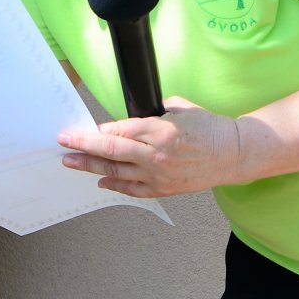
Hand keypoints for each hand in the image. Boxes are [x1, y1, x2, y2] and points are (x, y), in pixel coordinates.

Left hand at [57, 97, 252, 197]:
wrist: (235, 154)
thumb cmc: (210, 128)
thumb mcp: (180, 109)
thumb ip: (152, 114)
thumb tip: (127, 120)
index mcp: (161, 130)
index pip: (118, 129)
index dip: (96, 130)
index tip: (80, 128)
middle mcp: (157, 155)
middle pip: (111, 150)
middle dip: (83, 146)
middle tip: (63, 143)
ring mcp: (160, 175)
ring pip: (117, 172)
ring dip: (91, 166)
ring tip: (72, 163)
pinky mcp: (165, 189)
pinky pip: (133, 189)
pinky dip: (115, 185)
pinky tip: (101, 181)